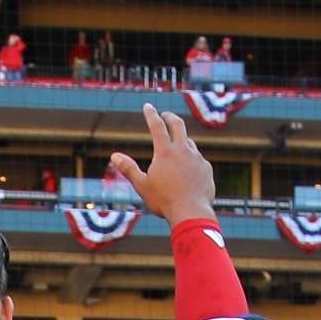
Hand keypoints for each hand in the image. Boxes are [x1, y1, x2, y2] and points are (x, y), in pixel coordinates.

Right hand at [106, 103, 216, 223]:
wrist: (191, 212)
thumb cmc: (164, 201)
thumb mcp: (142, 186)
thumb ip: (129, 169)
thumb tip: (114, 156)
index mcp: (165, 152)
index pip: (157, 126)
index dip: (151, 114)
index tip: (148, 106)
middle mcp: (183, 150)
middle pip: (178, 125)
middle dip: (170, 117)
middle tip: (165, 115)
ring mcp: (197, 158)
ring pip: (189, 143)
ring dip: (182, 141)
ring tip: (177, 146)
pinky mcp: (206, 169)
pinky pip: (198, 160)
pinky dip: (192, 160)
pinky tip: (189, 169)